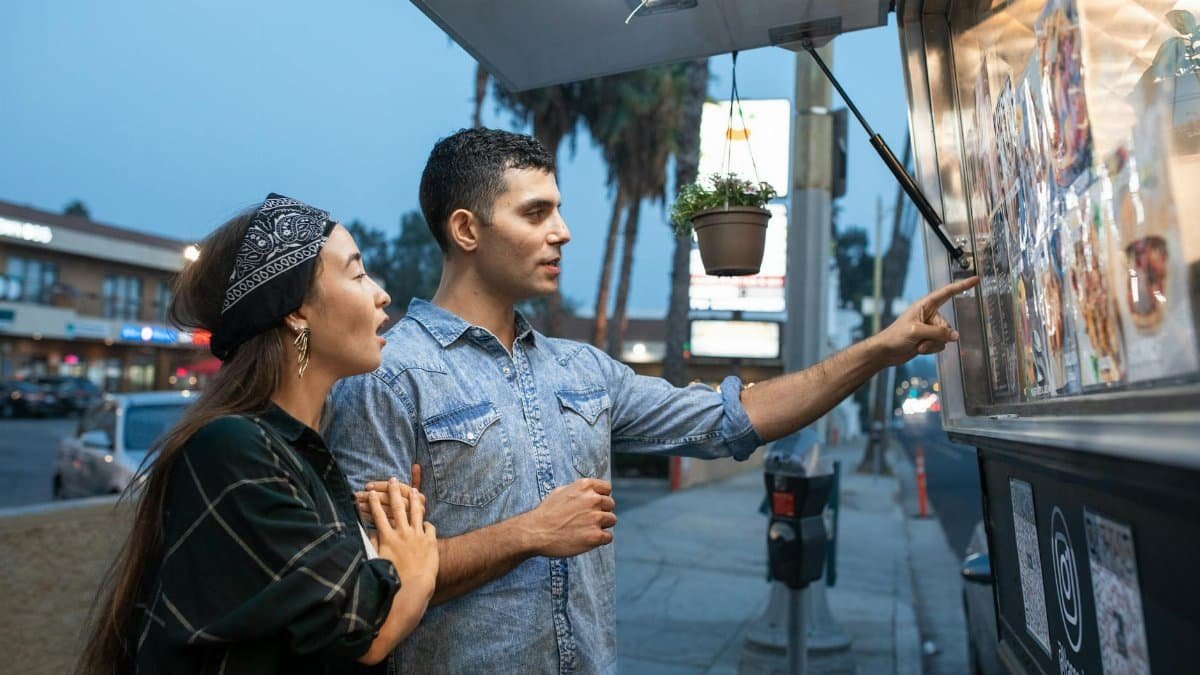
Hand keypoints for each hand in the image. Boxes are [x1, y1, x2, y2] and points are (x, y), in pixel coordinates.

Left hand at [356, 464, 422, 528]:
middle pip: (390, 499)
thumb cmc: (418, 519)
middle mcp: (415, 510)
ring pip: (385, 511)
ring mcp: (407, 523)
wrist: (422, 548)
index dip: (382, 486)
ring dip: (370, 506)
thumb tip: (416, 465)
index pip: (398, 489)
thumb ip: (417, 481)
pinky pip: (383, 524)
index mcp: (419, 499)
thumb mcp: (418, 500)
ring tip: (357, 503)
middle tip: (359, 494)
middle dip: (373, 496)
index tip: (369, 486)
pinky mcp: (398, 534)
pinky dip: (371, 518)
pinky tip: (362, 515)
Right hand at [366, 477, 438, 595]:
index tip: (371, 492)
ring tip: (413, 489)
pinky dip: (427, 524)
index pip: (379, 516)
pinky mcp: (431, 542)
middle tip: (392, 479)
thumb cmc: (392, 580)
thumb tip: (371, 533)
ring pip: (416, 513)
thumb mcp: (377, 562)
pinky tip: (426, 521)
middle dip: (394, 492)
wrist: (413, 589)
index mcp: (388, 538)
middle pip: (397, 508)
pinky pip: (429, 527)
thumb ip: (373, 545)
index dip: (374, 503)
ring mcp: (418, 536)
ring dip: (414, 500)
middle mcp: (403, 534)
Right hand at [522, 478, 616, 557]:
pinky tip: (588, 539)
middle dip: (602, 511)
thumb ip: (580, 491)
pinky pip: (608, 537)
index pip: (607, 489)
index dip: (601, 497)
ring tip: (586, 529)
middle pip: (610, 505)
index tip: (593, 505)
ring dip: (602, 525)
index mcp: (585, 486)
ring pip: (612, 520)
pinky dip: (600, 539)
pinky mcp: (596, 536)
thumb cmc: (546, 513)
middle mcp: (593, 499)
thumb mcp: (561, 491)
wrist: (536, 532)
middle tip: (587, 519)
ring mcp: (596, 518)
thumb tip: (592, 493)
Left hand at [873, 276, 978, 365]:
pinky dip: (931, 349)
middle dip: (937, 336)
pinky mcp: (928, 339)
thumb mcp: (917, 331)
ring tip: (918, 345)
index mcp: (925, 305)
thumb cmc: (896, 337)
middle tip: (921, 339)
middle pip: (946, 325)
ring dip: (932, 344)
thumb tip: (955, 336)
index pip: (947, 293)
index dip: (962, 286)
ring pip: (945, 337)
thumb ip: (938, 332)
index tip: (975, 279)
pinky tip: (919, 350)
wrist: (885, 352)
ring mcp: (929, 328)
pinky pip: (940, 345)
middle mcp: (929, 315)